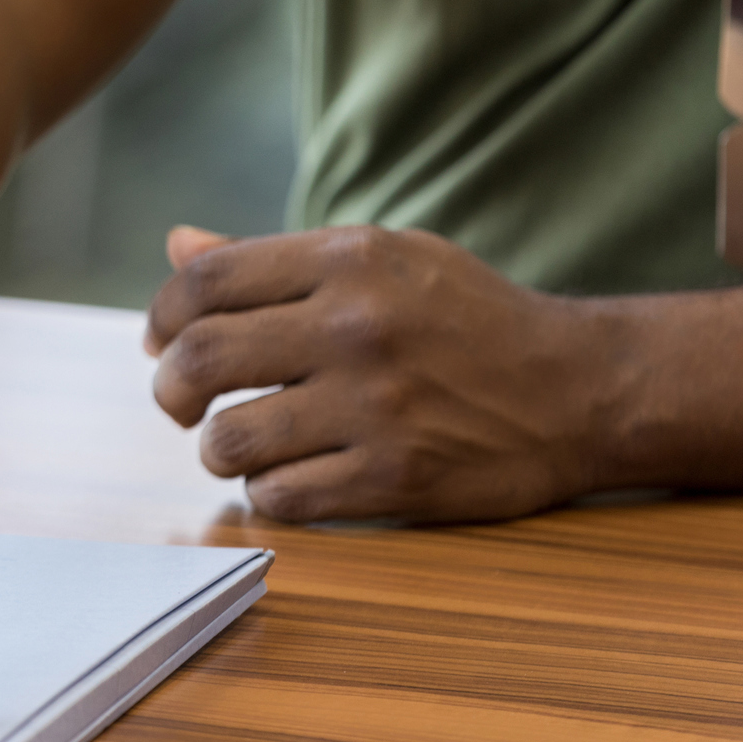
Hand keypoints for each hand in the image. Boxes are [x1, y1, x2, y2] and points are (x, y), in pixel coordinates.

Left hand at [145, 224, 616, 523]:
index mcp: (349, 259)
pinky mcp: (397, 478)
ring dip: (218, 448)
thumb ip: (273, 258)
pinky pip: (280, 497)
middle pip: (200, 358)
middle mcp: (356, 326)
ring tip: (242, 442)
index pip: (204, 281)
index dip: (161, 315)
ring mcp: (376, 406)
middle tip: (183, 402)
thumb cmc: (466, 317)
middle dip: (171, 388)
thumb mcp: (384, 259)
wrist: (581, 388)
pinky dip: (270, 492)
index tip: (161, 341)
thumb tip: (174, 244)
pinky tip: (293, 475)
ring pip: (228, 439)